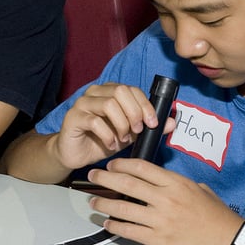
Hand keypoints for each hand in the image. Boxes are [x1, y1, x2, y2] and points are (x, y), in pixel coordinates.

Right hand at [52, 83, 174, 169]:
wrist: (75, 155)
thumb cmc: (100, 141)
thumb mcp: (129, 134)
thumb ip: (148, 126)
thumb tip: (171, 122)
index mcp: (109, 92)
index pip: (131, 89)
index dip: (145, 105)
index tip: (153, 123)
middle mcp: (95, 93)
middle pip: (120, 91)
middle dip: (134, 112)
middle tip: (138, 130)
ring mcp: (82, 104)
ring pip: (109, 104)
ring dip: (122, 124)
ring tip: (123, 139)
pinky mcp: (73, 117)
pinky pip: (95, 122)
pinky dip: (108, 135)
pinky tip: (110, 144)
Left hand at [88, 158, 242, 244]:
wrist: (231, 242)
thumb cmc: (218, 218)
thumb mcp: (200, 190)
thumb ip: (179, 183)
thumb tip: (162, 180)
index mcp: (175, 183)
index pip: (141, 167)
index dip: (121, 164)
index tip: (111, 164)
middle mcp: (166, 199)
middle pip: (127, 183)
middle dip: (105, 178)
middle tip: (93, 176)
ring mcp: (161, 220)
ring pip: (124, 207)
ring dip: (105, 203)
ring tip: (94, 201)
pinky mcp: (160, 240)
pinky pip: (131, 231)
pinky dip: (116, 226)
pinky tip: (108, 223)